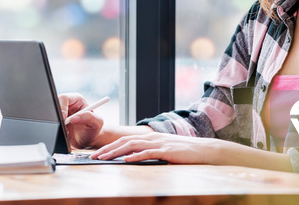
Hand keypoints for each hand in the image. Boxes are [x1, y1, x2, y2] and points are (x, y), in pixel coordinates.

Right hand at [58, 93, 103, 148]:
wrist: (87, 141)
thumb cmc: (93, 130)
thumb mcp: (96, 123)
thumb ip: (89, 117)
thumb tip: (74, 118)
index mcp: (78, 99)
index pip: (65, 98)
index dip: (62, 107)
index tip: (64, 118)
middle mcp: (68, 104)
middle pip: (55, 104)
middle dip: (58, 115)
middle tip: (62, 125)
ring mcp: (62, 113)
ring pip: (53, 114)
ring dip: (57, 122)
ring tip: (67, 130)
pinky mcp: (57, 121)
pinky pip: (52, 122)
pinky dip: (56, 127)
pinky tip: (64, 131)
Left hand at [90, 132, 225, 163]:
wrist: (204, 150)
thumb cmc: (183, 152)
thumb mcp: (163, 151)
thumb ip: (148, 152)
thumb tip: (131, 159)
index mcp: (149, 137)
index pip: (124, 140)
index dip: (109, 146)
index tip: (97, 153)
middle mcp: (151, 138)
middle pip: (124, 142)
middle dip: (107, 149)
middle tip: (94, 156)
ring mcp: (159, 143)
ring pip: (132, 146)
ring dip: (116, 152)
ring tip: (104, 158)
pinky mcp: (166, 151)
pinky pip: (148, 153)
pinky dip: (136, 156)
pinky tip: (127, 160)